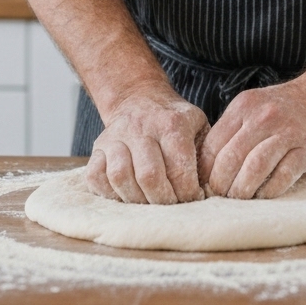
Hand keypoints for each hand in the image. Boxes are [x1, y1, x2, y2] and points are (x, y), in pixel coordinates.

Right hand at [85, 88, 209, 204]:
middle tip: (171, 206)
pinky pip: (95, 176)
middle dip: (163, 200)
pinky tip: (125, 195)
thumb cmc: (174, 121)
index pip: (179, 168)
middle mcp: (141, 127)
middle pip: (149, 175)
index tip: (193, 199)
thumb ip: (205, 154)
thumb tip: (210, 189)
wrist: (140, 98)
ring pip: (119, 176)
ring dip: (136, 199)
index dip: (188, 193)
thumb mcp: (197, 126)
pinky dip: (108, 193)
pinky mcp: (97, 147)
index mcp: (172, 123)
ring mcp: (116, 136)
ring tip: (149, 203)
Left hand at [198, 74, 305, 199]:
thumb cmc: (286, 107)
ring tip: (239, 200)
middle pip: (230, 158)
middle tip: (220, 198)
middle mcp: (262, 117)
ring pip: (254, 168)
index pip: (213, 144)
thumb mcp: (255, 106)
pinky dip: (269, 191)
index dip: (205, 170)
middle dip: (221, 185)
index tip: (205, 186)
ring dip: (242, 190)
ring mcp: (286, 133)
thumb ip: (234, 129)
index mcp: (244, 106)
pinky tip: (264, 195)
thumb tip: (207, 166)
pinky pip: (282, 176)